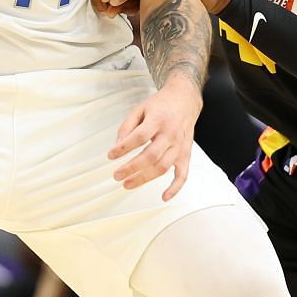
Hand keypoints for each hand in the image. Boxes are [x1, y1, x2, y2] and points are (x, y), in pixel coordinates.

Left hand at [108, 77, 200, 199]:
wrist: (184, 100)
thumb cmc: (161, 105)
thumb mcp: (140, 108)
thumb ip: (127, 126)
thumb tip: (118, 144)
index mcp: (158, 120)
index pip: (139, 137)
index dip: (123, 148)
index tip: (111, 155)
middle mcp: (170, 134)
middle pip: (151, 155)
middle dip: (131, 168)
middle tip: (117, 175)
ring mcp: (179, 146)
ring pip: (163, 167)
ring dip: (145, 179)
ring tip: (127, 184)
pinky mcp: (185, 154)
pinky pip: (183, 174)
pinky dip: (175, 188)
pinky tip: (164, 196)